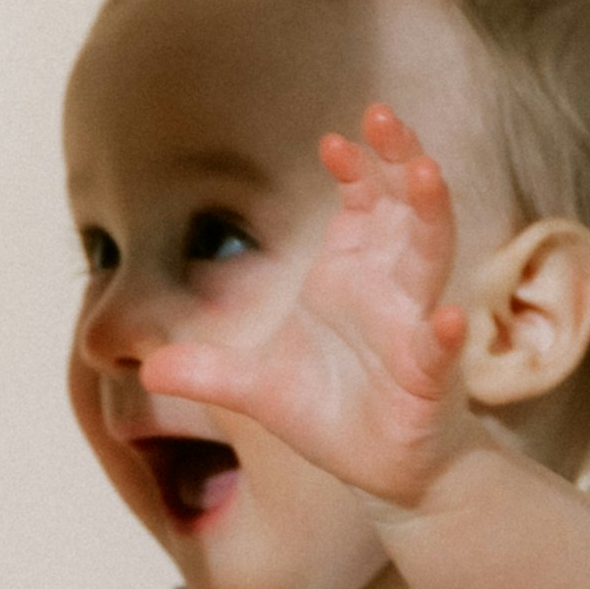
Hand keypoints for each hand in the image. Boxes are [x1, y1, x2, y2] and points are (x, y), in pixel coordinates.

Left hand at [125, 109, 482, 518]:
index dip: (354, 168)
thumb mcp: (257, 391)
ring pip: (430, 259)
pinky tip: (445, 318)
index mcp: (351, 278)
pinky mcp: (428, 381)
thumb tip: (144, 365)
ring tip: (425, 173)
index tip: (333, 139)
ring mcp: (414, 330)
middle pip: (404, 210)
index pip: (362, 204)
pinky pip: (438, 351)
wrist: (384, 472)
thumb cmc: (334, 415)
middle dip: (398, 161)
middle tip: (383, 116)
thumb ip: (208, 372)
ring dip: (430, 216)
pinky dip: (443, 334)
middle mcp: (390, 291)